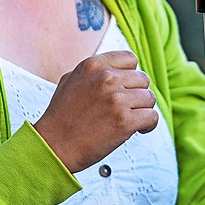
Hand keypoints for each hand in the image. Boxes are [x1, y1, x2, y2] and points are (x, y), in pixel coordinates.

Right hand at [33, 50, 158, 172]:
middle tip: (127, 108)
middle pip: (143, 79)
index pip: (130, 59)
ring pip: (149, 98)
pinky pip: (152, 117)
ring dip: (143, 110)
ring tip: (130, 120)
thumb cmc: (61, 117)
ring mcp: (116, 99)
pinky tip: (138, 130)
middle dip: (137, 95)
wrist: (53, 146)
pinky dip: (148, 125)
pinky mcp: (124, 121)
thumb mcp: (71, 80)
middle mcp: (106, 78)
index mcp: (93, 65)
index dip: (131, 75)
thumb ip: (94, 72)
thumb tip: (117, 69)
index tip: (126, 88)